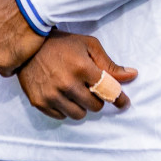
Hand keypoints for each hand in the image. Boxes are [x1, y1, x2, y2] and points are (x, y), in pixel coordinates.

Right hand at [18, 31, 136, 119]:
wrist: (27, 46)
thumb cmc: (62, 44)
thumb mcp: (89, 46)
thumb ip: (110, 64)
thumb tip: (132, 75)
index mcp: (82, 68)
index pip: (108, 91)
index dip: (119, 99)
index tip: (124, 103)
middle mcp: (67, 83)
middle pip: (94, 106)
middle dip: (96, 99)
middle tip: (90, 88)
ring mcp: (51, 95)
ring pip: (78, 115)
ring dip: (81, 106)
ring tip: (76, 92)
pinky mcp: (39, 102)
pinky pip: (61, 116)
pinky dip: (65, 109)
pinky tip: (62, 95)